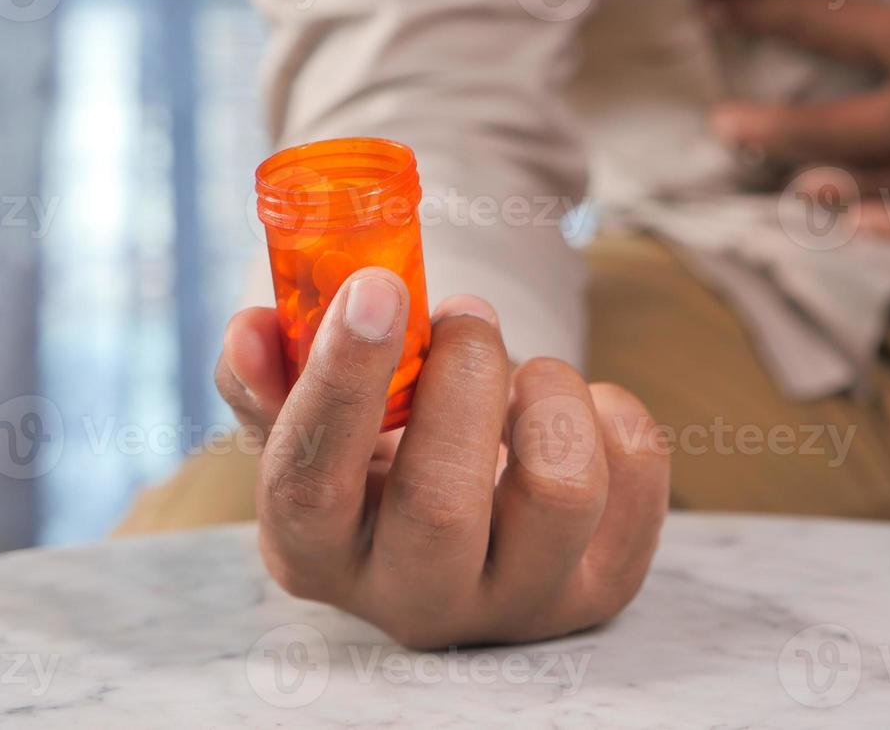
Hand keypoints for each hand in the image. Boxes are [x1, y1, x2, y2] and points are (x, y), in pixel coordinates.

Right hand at [214, 269, 668, 648]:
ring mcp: (519, 602)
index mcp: (317, 554)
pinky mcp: (604, 585)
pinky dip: (609, 408)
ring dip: (547, 389)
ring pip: (562, 491)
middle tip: (466, 315)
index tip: (376, 287)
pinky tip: (572, 409)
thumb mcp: (316, 417)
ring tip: (525, 371)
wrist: (473, 517)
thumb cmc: (381, 453)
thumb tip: (254, 330)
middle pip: (440, 506)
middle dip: (462, 379)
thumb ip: (275, 372)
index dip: (341, 382)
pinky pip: (636, 471)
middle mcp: (415, 601)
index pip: (310, 486)